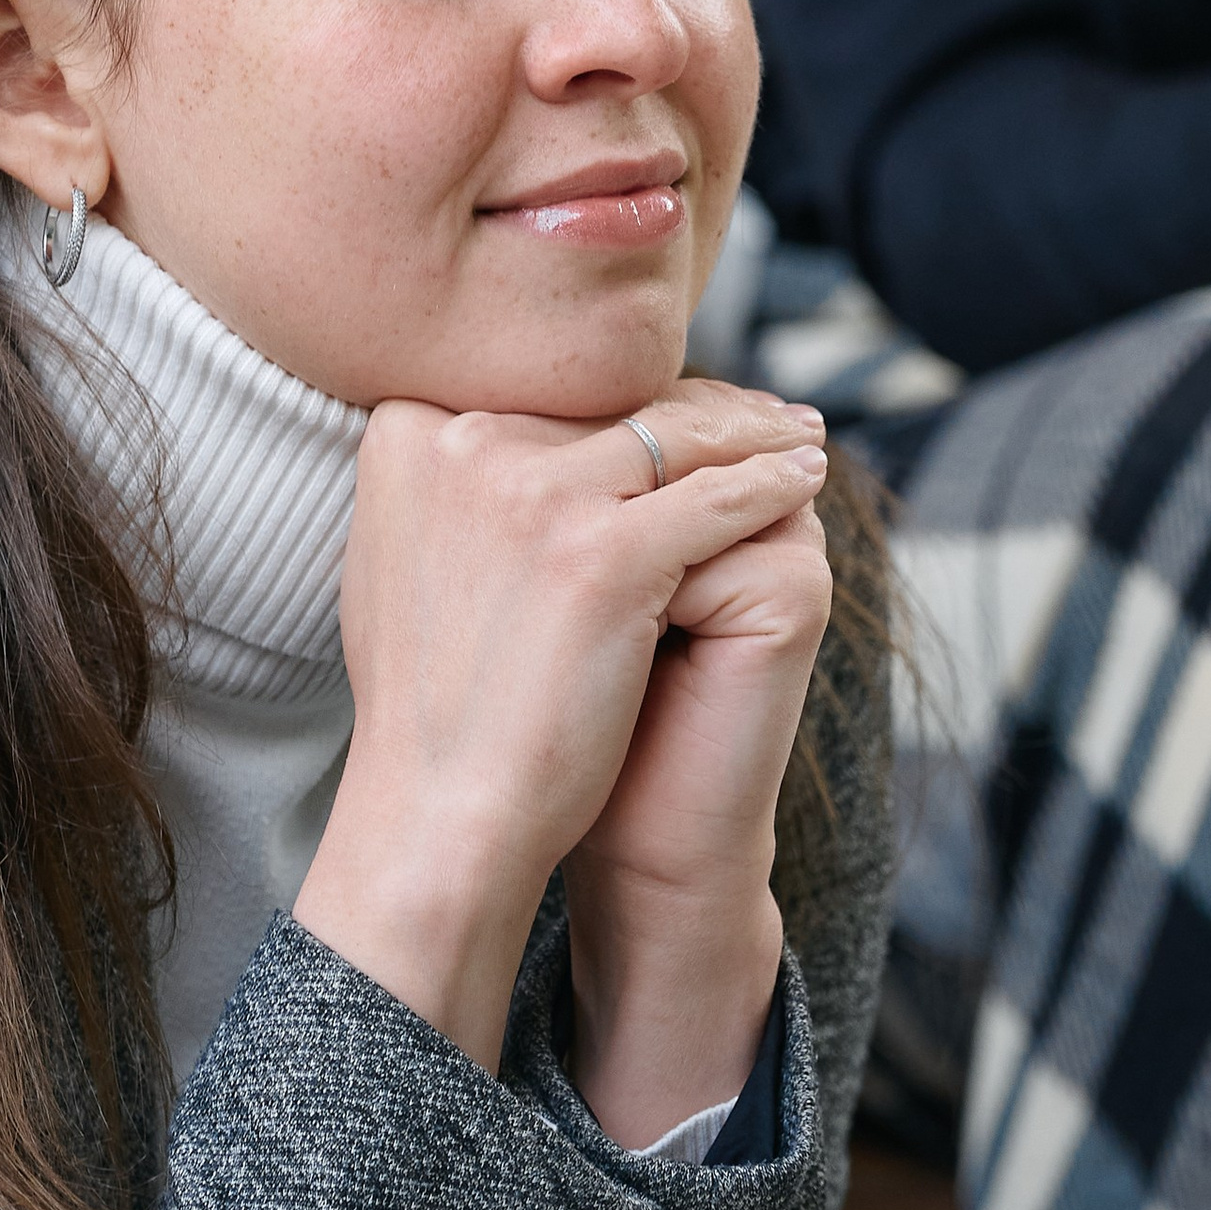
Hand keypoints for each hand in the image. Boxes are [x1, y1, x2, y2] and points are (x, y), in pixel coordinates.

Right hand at [295, 384, 829, 1092]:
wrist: (439, 813)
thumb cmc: (433, 705)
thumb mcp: (405, 558)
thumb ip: (452, 486)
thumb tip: (502, 434)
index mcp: (409, 437)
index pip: (549, 396)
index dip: (623, 401)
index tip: (678, 406)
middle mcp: (460, 448)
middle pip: (614, 405)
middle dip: (700, 407)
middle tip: (764, 414)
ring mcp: (533, 497)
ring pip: (678, 438)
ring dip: (753, 434)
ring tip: (798, 440)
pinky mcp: (604, 556)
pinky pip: (717, 500)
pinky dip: (770, 486)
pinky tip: (804, 482)